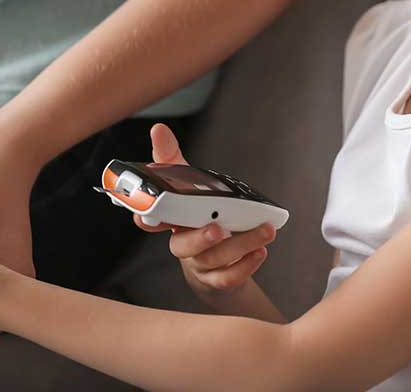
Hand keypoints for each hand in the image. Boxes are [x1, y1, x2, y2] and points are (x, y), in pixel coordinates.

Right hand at [133, 123, 276, 302]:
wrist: (215, 265)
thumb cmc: (198, 216)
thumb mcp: (188, 185)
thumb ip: (172, 160)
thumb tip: (158, 129)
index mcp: (171, 221)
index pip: (149, 222)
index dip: (146, 220)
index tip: (148, 217)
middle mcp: (181, 244)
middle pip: (183, 245)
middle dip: (201, 237)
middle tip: (218, 228)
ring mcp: (199, 265)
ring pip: (213, 260)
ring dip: (240, 246)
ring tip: (264, 231)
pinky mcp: (217, 280)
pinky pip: (229, 278)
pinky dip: (247, 265)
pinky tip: (261, 251)